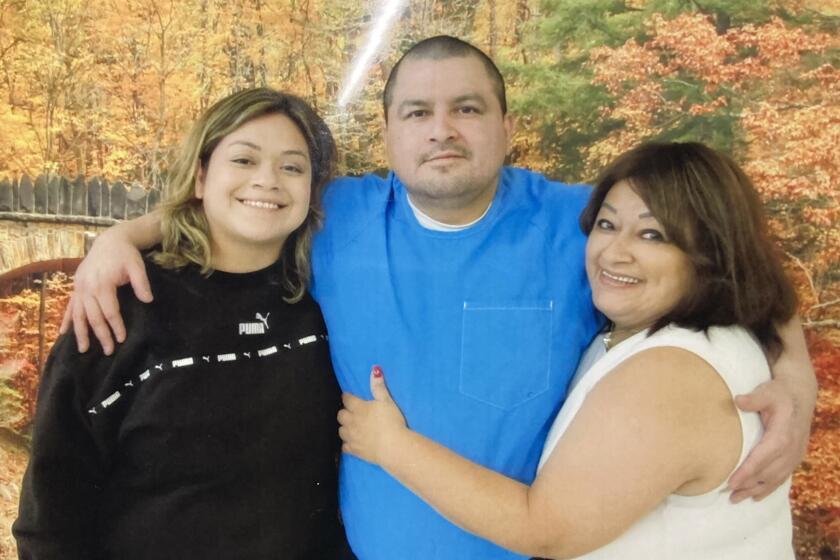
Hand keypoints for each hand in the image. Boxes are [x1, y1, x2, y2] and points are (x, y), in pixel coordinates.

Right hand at [59, 228, 152, 354]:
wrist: (110, 240)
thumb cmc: (125, 255)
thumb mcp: (137, 266)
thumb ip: (141, 283)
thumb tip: (148, 300)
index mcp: (102, 284)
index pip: (110, 311)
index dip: (116, 326)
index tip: (122, 339)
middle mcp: (87, 287)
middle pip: (94, 317)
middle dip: (101, 335)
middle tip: (109, 351)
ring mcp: (79, 287)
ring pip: (78, 314)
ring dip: (80, 333)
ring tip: (83, 350)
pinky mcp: (76, 286)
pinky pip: (70, 306)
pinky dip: (66, 320)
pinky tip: (63, 333)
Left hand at [338, 365, 407, 465]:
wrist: (393, 446)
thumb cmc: (391, 421)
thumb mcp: (387, 401)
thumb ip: (378, 387)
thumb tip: (374, 370)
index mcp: (358, 408)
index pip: (347, 399)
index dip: (348, 397)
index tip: (349, 397)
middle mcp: (351, 421)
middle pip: (341, 415)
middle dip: (345, 412)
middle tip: (352, 412)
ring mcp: (351, 437)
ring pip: (340, 430)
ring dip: (345, 427)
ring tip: (352, 427)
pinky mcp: (354, 450)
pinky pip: (344, 447)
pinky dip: (347, 444)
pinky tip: (352, 442)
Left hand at [728, 378, 812, 501]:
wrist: (799, 396)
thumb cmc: (779, 394)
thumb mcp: (767, 392)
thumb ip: (754, 399)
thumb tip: (737, 400)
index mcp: (782, 435)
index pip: (762, 458)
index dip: (747, 472)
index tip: (731, 482)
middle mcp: (791, 449)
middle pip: (767, 473)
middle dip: (748, 485)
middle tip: (728, 495)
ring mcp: (794, 455)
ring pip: (775, 479)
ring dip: (755, 490)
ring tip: (736, 499)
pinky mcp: (794, 458)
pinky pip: (782, 477)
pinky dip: (768, 488)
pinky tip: (755, 496)